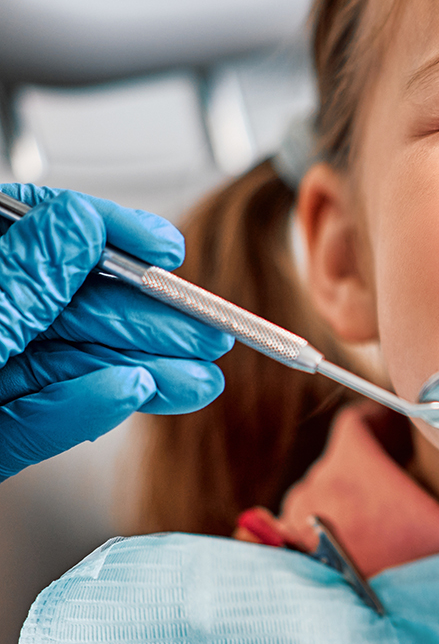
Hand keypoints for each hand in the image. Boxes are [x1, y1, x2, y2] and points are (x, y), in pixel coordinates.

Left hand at [0, 183, 232, 480]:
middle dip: (149, 321)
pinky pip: (35, 420)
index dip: (109, 231)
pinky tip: (129, 395)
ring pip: (66, 367)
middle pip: (68, 306)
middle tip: (210, 335)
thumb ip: (23, 277)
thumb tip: (78, 223)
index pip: (43, 229)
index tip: (165, 248)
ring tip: (197, 382)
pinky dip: (84, 409)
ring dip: (139, 372)